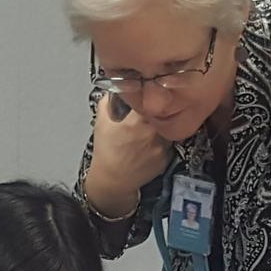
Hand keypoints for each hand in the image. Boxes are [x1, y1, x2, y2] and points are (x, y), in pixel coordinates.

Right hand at [83, 94, 171, 215]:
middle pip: (164, 113)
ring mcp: (162, 146)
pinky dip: (161, 143)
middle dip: (156, 113)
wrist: (113, 180)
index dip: (150, 96)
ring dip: (160, 128)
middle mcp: (153, 131)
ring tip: (147, 133)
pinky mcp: (166, 157)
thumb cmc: (106, 153)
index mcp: (138, 119)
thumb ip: (109, 101)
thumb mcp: (101, 121)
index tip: (147, 97)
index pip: (152, 98)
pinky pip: (168, 144)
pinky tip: (148, 146)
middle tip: (146, 116)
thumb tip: (117, 91)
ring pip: (168, 129)